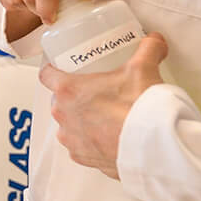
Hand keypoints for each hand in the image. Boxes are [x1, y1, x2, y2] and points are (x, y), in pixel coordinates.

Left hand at [38, 33, 168, 178]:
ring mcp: (72, 140)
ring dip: (80, 119)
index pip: (46, 75)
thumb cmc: (140, 110)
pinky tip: (107, 135)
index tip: (62, 67)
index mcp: (69, 91)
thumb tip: (154, 41)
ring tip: (103, 114)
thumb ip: (147, 49)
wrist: (154, 147)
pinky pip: (80, 146)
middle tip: (93, 90)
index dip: (53, 69)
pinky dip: (90, 141)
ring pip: (68, 124)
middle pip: (59, 100)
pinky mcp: (83, 159)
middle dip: (73, 96)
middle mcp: (64, 116)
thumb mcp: (143, 69)